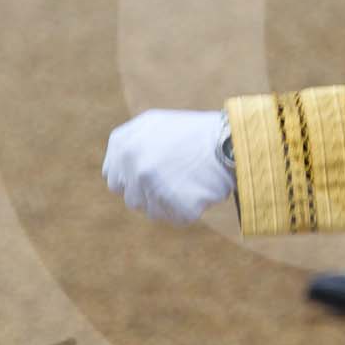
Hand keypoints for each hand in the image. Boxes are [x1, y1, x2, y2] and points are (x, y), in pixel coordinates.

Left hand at [102, 110, 233, 224]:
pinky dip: (189, 209)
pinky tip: (200, 190)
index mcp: (122, 143)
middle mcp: (132, 164)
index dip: (134, 180)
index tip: (153, 176)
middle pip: (132, 198)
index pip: (114, 178)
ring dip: (170, 203)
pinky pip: (176, 218)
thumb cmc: (195, 133)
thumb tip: (112, 174)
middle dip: (151, 194)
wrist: (231, 139)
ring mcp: (151, 185)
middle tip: (176, 179)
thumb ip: (130, 147)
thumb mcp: (155, 126)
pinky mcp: (174, 205)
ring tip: (191, 181)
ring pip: (152, 211)